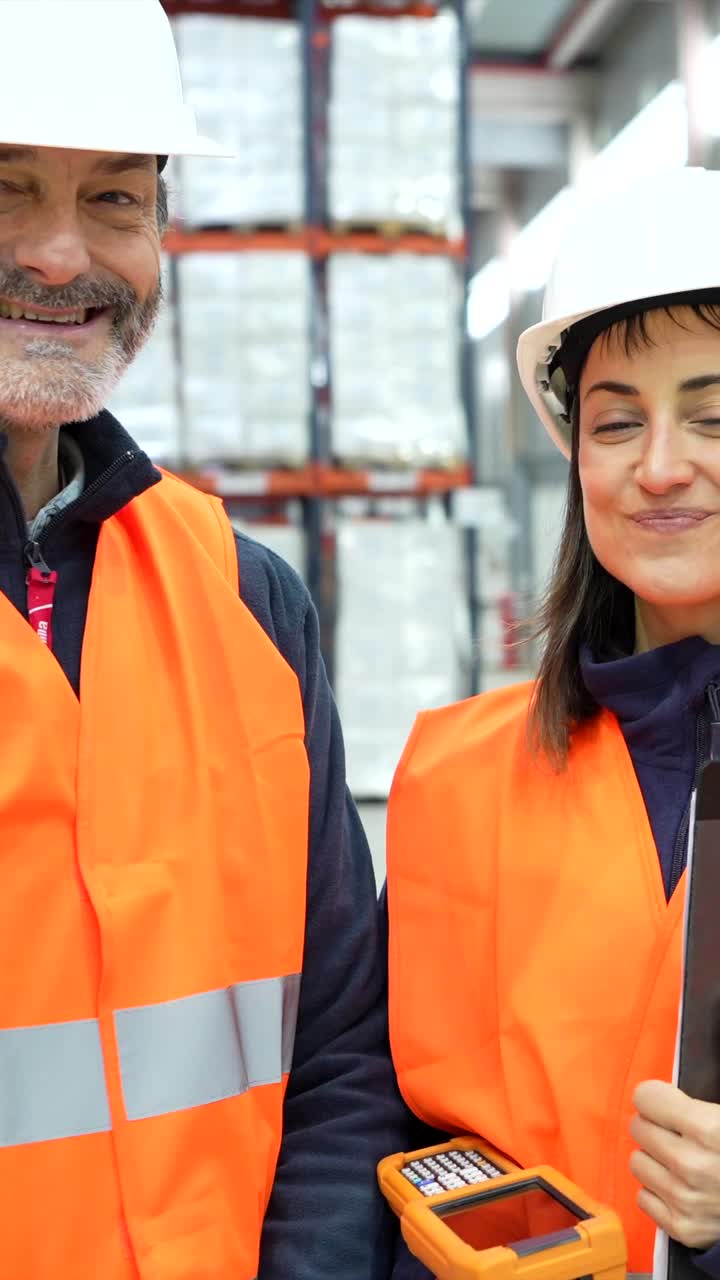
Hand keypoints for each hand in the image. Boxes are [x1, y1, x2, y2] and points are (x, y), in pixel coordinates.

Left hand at [630, 1079, 719, 1249]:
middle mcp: (692, 1164)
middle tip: (674, 1133)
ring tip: (678, 1161)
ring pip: (637, 1163)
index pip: (645, 1098)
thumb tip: (655, 1096)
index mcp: (708, 1129)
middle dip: (654, 1126)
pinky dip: (658, 1192)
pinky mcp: (684, 1228)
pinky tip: (680, 1187)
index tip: (664, 1103)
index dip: (655, 1098)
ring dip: (654, 1160)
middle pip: (638, 1128)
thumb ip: (692, 1104)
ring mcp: (686, 1199)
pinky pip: (644, 1198)